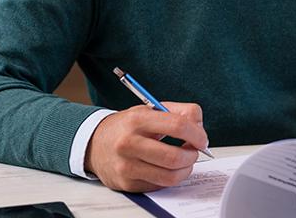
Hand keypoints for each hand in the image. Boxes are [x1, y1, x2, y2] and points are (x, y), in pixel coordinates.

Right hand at [84, 102, 209, 191]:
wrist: (94, 143)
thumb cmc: (127, 126)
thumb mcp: (151, 109)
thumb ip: (180, 112)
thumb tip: (199, 128)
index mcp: (138, 120)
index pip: (178, 126)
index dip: (197, 134)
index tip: (201, 139)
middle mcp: (129, 143)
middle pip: (174, 157)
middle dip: (192, 156)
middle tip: (193, 151)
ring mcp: (126, 166)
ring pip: (169, 176)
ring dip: (185, 170)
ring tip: (184, 161)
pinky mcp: (126, 183)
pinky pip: (159, 185)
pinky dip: (169, 178)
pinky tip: (166, 168)